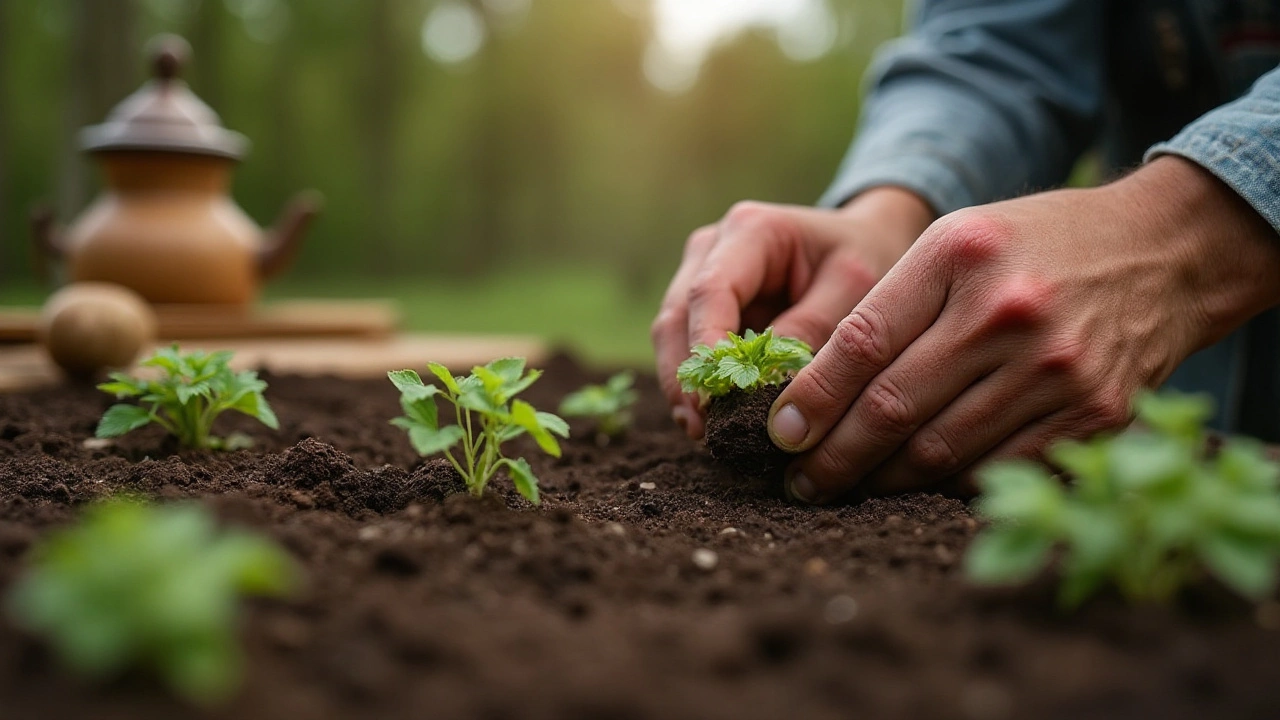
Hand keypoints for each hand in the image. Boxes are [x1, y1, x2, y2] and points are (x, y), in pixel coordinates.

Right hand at [652, 188, 934, 437]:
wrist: (865, 242)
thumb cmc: (864, 257)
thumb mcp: (855, 287)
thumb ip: (811, 330)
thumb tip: (765, 388)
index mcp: (750, 231)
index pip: (710, 291)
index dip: (705, 347)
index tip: (714, 399)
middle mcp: (712, 249)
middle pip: (677, 315)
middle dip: (685, 375)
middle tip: (701, 428)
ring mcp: (700, 275)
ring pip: (671, 334)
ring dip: (683, 384)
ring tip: (702, 433)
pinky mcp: (704, 306)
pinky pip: (687, 347)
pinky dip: (697, 383)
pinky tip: (709, 421)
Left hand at [770, 157, 1279, 502]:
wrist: (1162, 252)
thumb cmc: (1036, 245)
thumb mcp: (957, 241)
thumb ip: (893, 302)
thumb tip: (815, 388)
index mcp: (960, 255)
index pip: (861, 343)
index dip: (811, 398)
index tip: (780, 432)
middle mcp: (1007, 312)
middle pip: (893, 406)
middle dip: (833, 455)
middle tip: (798, 480)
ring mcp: (1056, 369)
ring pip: (940, 451)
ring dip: (880, 481)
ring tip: (843, 489)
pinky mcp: (1094, 414)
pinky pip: (998, 471)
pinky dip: (946, 486)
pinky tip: (913, 488)